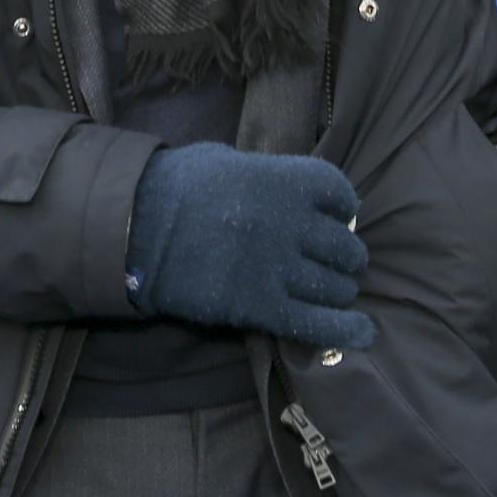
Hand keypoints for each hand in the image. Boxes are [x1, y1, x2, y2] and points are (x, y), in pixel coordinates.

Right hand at [125, 144, 373, 350]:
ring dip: (339, 291)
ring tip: (332, 294)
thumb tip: (289, 195)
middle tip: (336, 264)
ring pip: (335, 287)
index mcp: (284, 180)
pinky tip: (362, 333)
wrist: (134, 227)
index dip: (343, 208)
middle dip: (345, 258)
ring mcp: (278, 267)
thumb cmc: (174, 186)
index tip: (337, 217)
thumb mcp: (227, 162)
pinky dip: (347, 331)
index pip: (339, 192)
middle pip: (344, 247)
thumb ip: (267, 179)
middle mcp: (290, 222)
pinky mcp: (261, 306)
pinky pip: (318, 324)